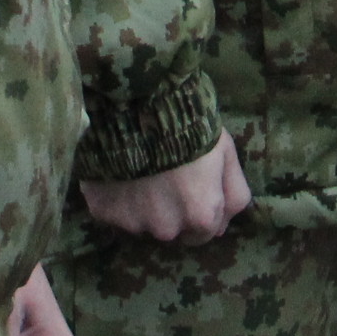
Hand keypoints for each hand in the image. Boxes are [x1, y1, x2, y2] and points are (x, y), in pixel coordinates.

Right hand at [79, 132, 249, 243]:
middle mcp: (167, 229)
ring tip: (140, 169)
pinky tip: (118, 170)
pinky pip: (112, 211)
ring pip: (142, 222)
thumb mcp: (227, 153)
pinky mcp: (103, 211)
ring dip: (143, 206)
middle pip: (173, 231)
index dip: (201, 208)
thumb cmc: (190, 125)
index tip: (192, 186)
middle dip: (172, 214)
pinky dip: (116, 197)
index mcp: (201, 217)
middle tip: (165, 178)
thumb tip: (223, 225)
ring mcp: (133, 223)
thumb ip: (233, 193)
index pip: (205, 232)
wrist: (138, 104)